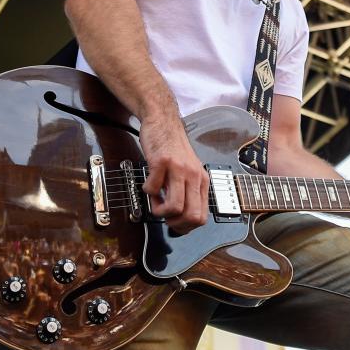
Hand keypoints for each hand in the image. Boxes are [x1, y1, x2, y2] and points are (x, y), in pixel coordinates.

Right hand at [139, 115, 209, 233]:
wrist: (163, 122)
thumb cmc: (174, 149)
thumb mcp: (189, 171)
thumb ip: (189, 191)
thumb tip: (182, 219)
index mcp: (202, 181)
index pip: (201, 217)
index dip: (185, 227)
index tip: (173, 222)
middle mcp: (194, 176)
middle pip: (191, 216)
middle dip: (174, 223)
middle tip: (164, 215)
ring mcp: (178, 169)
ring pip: (175, 207)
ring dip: (159, 211)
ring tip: (155, 200)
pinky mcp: (162, 162)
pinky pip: (152, 189)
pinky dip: (147, 192)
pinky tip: (149, 183)